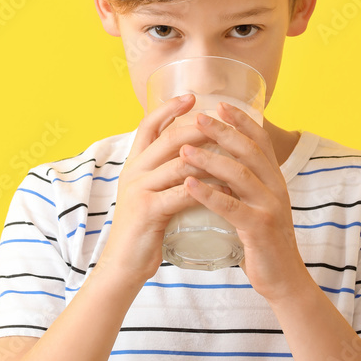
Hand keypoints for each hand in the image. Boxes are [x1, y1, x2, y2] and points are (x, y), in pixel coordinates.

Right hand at [100, 94, 232, 285]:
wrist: (125, 264)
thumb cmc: (145, 229)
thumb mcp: (150, 193)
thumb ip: (165, 174)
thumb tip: (192, 155)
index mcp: (133, 164)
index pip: (148, 125)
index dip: (169, 108)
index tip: (192, 97)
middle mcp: (133, 172)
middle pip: (169, 138)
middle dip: (200, 128)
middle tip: (224, 123)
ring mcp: (139, 190)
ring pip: (180, 163)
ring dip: (211, 157)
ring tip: (235, 152)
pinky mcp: (148, 210)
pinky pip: (184, 192)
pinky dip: (208, 188)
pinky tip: (227, 187)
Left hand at [178, 102, 310, 299]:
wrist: (283, 280)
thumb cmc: (262, 243)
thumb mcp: (255, 207)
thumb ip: (242, 187)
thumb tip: (217, 166)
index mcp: (274, 180)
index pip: (260, 141)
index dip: (241, 121)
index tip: (218, 104)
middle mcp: (276, 188)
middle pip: (249, 151)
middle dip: (222, 131)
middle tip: (197, 118)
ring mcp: (270, 208)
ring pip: (240, 175)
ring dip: (210, 159)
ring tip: (183, 149)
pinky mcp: (261, 229)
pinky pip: (232, 207)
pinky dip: (208, 194)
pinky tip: (189, 185)